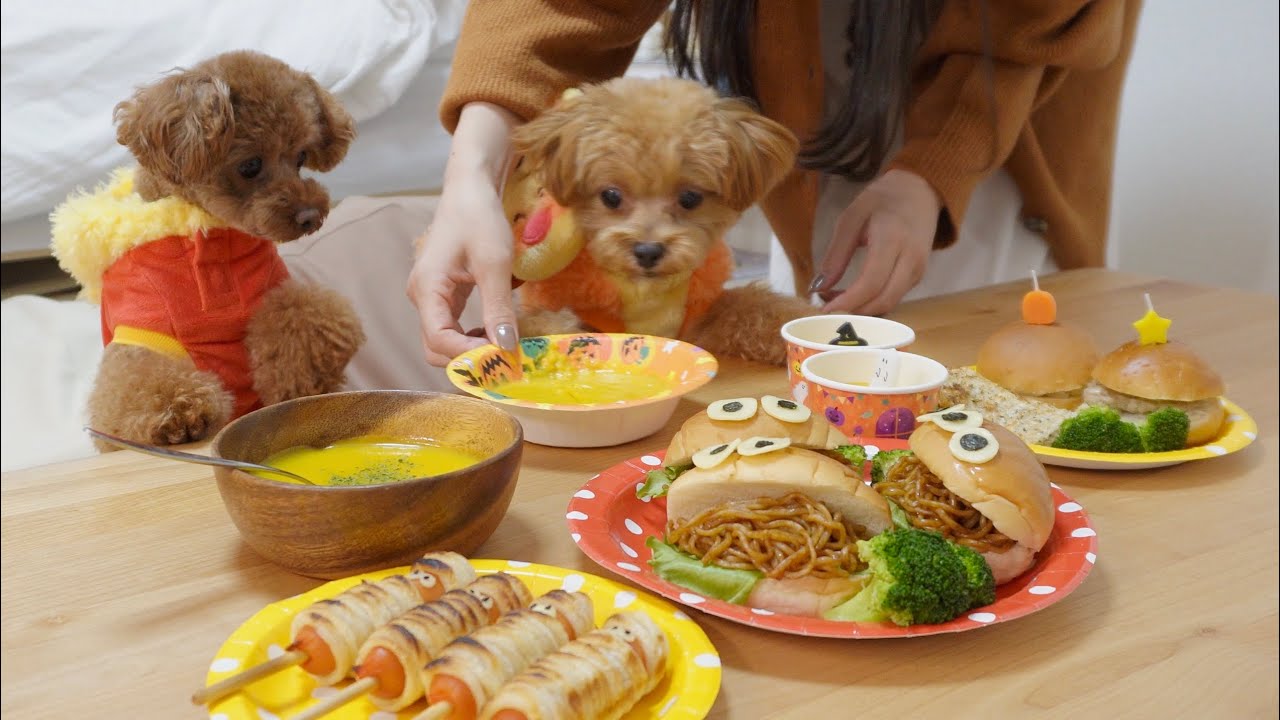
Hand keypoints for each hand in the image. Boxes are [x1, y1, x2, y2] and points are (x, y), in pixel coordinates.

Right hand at [407, 103, 520, 365]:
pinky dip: (469, 337)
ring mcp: (428, 297)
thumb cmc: (479, 218)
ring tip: (503, 348)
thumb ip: (499, 309)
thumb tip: (506, 349)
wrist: (469, 189)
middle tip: (505, 361)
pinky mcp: (440, 294)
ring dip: (469, 351)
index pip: (440, 340)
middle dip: (467, 360)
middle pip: (435, 348)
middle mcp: (420, 297)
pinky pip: (449, 327)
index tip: (502, 359)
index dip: (469, 356)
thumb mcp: (495, 264)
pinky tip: (494, 332)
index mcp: (427, 289)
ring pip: (442, 341)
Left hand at [811, 168, 941, 315]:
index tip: (824, 308)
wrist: (920, 191)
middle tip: (827, 305)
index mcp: (892, 240)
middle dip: (853, 310)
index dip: (847, 301)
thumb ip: (836, 255)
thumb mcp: (851, 218)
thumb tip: (818, 287)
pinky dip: (873, 302)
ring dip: (862, 309)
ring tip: (836, 298)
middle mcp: (911, 259)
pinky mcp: (919, 276)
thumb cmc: (883, 200)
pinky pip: (895, 297)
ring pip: (890, 303)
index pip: (871, 283)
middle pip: (883, 300)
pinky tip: (854, 294)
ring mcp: (919, 270)